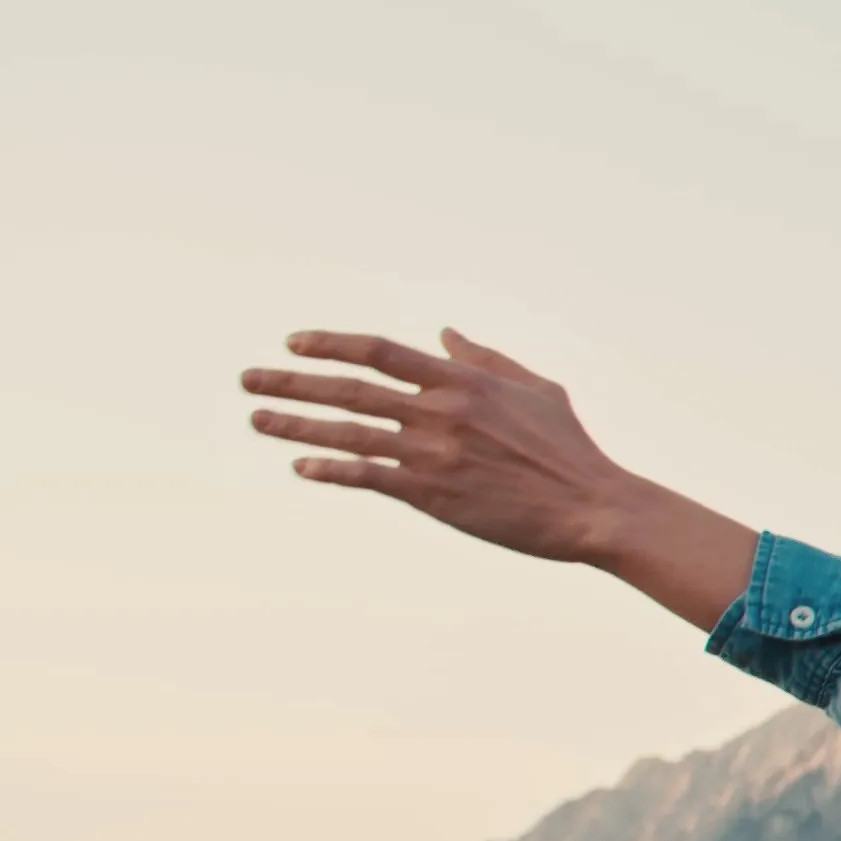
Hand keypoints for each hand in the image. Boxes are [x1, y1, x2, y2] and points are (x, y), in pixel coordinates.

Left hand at [242, 329, 755, 628]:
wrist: (593, 507)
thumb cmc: (570, 448)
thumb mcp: (536, 388)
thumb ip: (485, 358)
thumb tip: (444, 333)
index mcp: (463, 381)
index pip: (379, 351)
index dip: (330, 343)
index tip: (293, 343)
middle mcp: (441, 412)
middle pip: (348, 390)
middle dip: (291, 383)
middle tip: (248, 380)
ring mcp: (434, 454)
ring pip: (348, 435)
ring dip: (296, 427)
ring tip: (257, 420)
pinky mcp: (434, 496)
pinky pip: (369, 478)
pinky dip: (332, 472)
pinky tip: (302, 468)